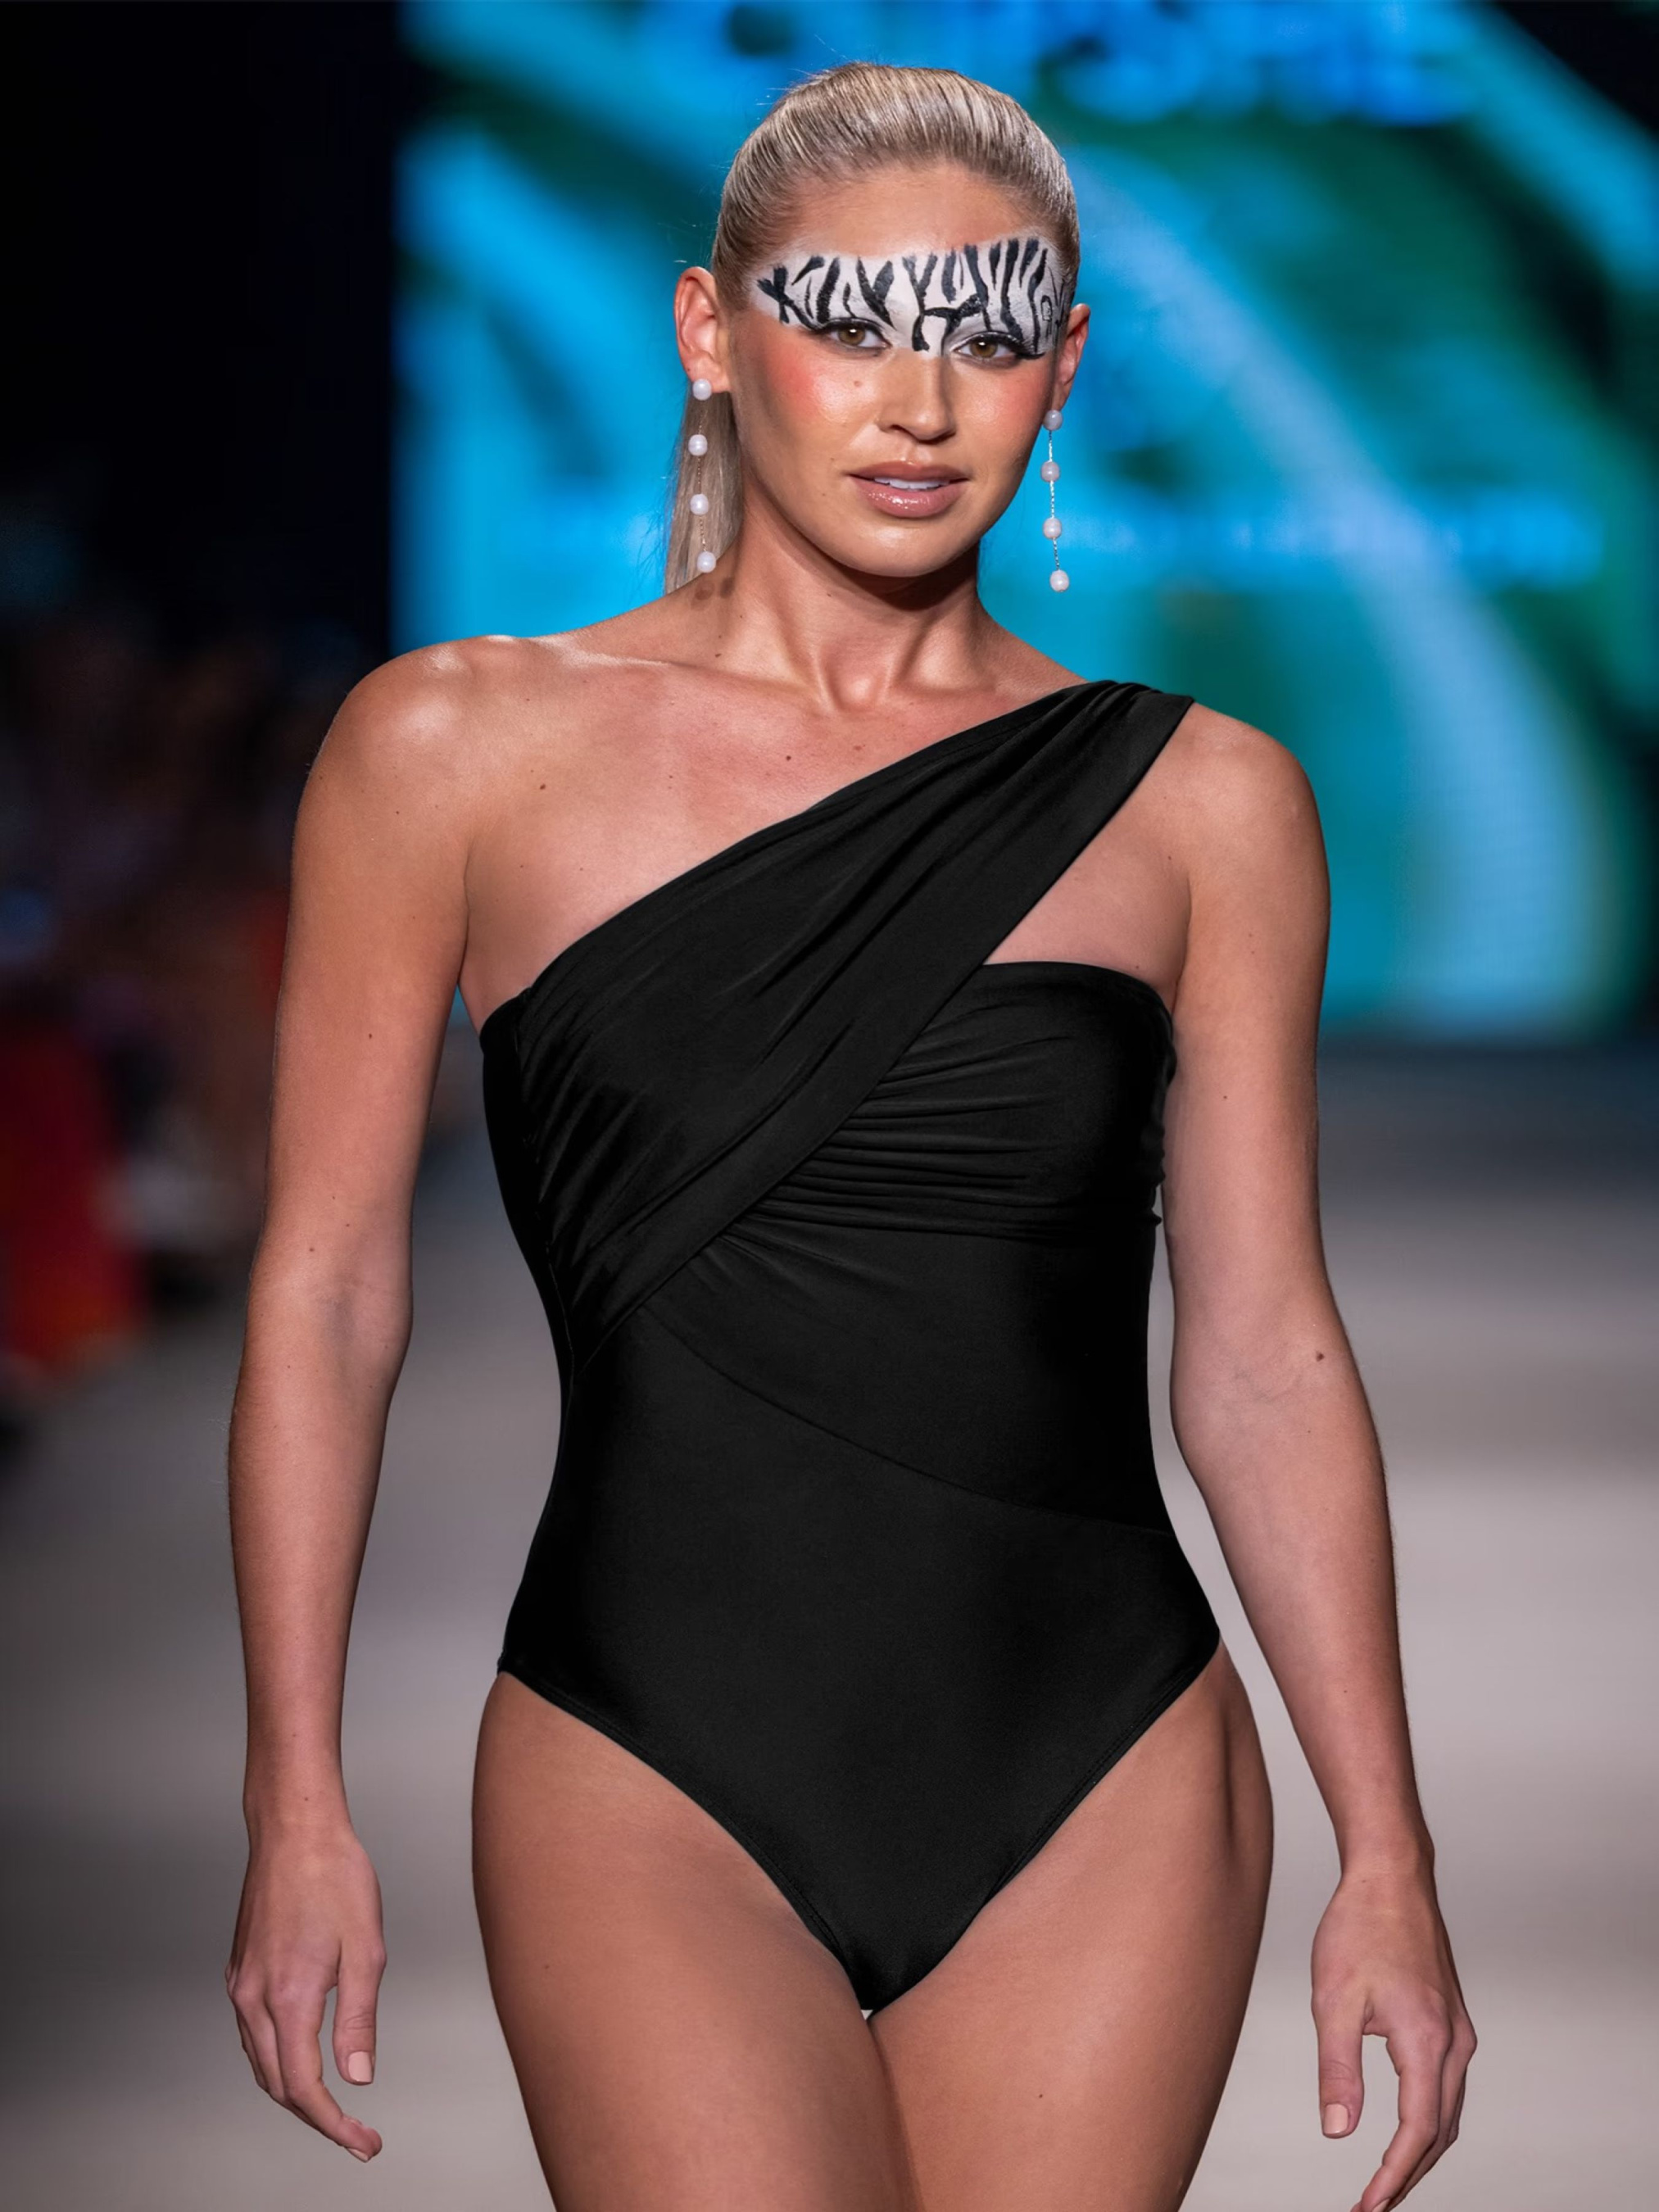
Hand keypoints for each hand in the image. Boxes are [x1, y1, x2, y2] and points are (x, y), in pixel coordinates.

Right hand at [226, 1821, 386, 2160]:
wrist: (295, 1829)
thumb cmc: (336, 1876)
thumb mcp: (367, 1947)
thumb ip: (359, 2018)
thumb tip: (358, 2077)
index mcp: (288, 1997)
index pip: (303, 2087)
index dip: (334, 2124)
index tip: (364, 2143)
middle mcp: (254, 1998)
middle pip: (276, 2083)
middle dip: (316, 2116)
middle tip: (357, 2134)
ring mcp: (241, 1983)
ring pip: (259, 2061)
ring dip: (293, 2091)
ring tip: (335, 2105)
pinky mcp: (240, 1969)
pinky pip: (252, 2033)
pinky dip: (276, 2058)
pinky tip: (303, 2055)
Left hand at [1311, 1858, 1475, 2209]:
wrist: (1391, 1875)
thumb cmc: (1360, 1926)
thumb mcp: (1333, 1999)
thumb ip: (1337, 2069)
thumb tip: (1338, 2131)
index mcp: (1426, 2040)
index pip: (1417, 2132)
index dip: (1392, 2176)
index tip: (1367, 2206)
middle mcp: (1454, 2041)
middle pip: (1439, 2130)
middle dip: (1408, 2173)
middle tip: (1373, 2204)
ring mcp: (1459, 2030)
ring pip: (1448, 2110)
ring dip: (1422, 2149)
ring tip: (1386, 2179)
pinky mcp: (1453, 2019)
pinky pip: (1448, 2085)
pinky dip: (1430, 2117)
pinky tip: (1407, 2126)